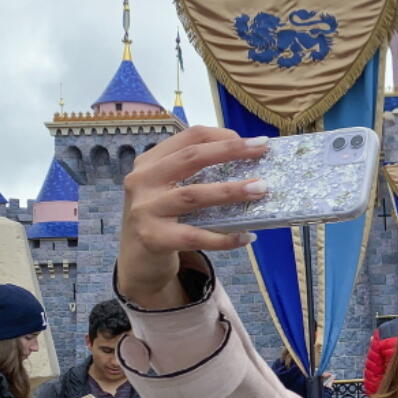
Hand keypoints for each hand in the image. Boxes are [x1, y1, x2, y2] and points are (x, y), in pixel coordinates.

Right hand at [118, 127, 268, 308]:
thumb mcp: (169, 188)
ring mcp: (145, 209)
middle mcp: (143, 180)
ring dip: (231, 191)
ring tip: (260, 189)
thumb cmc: (163, 219)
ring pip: (194, 194)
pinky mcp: (153, 238)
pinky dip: (224, 238)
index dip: (223, 136)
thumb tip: (247, 165)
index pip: (189, 137)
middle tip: (261, 151)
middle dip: (230, 151)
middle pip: (191, 158)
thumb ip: (195, 174)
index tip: (254, 142)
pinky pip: (195, 236)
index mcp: (150, 162)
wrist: (137, 260)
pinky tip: (246, 236)